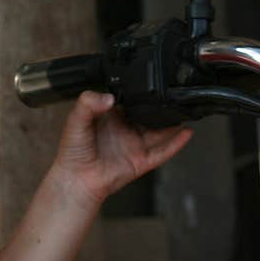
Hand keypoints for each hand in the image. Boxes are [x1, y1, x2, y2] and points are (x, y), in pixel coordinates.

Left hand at [52, 91, 193, 206]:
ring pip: (159, 132)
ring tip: (185, 109)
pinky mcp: (140, 161)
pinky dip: (175, 143)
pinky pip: (162, 151)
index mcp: (109, 117)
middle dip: (160, 107)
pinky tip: (187, 132)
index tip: (150, 81)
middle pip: (148, 116)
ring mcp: (133, 145)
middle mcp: (124, 130)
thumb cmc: (72, 151)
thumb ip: (88, 103)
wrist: (76, 179)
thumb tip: (109, 98)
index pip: (128, 102)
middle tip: (173, 94)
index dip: (138, 94)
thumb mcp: (75, 119)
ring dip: (172, 122)